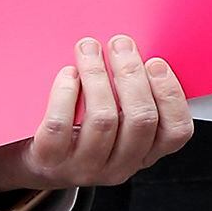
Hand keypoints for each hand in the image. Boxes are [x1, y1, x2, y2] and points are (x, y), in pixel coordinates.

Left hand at [0, 35, 194, 196]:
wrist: (36, 163)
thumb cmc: (80, 131)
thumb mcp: (116, 122)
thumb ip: (133, 95)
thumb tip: (139, 50)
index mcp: (144, 152)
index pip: (176, 132)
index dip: (171, 94)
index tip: (155, 62)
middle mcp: (120, 166)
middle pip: (140, 120)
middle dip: (131, 74)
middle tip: (120, 44)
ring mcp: (85, 167)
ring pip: (103, 119)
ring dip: (97, 75)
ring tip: (89, 49)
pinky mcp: (52, 161)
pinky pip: (61, 125)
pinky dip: (65, 93)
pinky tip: (67, 73)